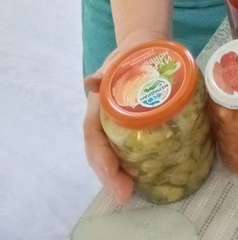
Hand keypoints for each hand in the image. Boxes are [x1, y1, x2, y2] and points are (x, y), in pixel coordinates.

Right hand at [83, 28, 167, 203]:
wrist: (143, 45)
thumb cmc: (130, 54)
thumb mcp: (120, 59)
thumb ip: (105, 72)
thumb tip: (91, 82)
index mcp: (98, 104)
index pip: (92, 134)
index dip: (100, 154)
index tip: (111, 171)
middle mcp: (103, 118)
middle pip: (99, 152)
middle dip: (109, 175)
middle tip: (125, 194)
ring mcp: (116, 124)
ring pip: (111, 154)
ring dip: (118, 175)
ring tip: (130, 193)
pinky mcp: (131, 127)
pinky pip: (126, 150)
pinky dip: (130, 166)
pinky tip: (141, 179)